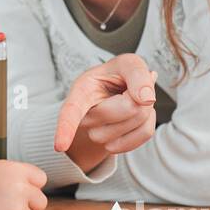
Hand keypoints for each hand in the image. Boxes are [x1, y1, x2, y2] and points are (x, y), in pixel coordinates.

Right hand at [0, 159, 47, 209]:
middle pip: (40, 200)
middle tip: (9, 206)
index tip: (21, 190)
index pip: (40, 178)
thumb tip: (22, 182)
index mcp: (14, 170)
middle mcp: (19, 188)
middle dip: (28, 205)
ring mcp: (16, 209)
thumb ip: (8, 174)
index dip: (30, 185)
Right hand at [54, 54, 157, 168]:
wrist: (118, 93)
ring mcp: (97, 135)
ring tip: (132, 100)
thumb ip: (137, 73)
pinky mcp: (113, 146)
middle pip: (124, 110)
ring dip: (145, 109)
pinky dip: (149, 121)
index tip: (60, 146)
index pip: (70, 112)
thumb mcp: (127, 63)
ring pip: (136, 124)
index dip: (65, 129)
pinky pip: (143, 135)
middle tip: (130, 88)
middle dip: (138, 95)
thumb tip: (146, 99)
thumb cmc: (117, 76)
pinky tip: (138, 114)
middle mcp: (84, 118)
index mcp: (81, 92)